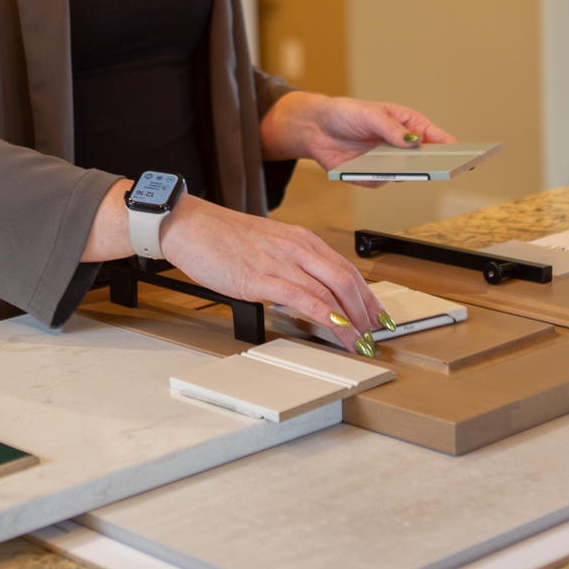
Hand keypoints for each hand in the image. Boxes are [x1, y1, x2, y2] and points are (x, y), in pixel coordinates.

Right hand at [159, 196, 385, 351]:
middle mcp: (297, 248)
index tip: (377, 315)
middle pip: (346, 280)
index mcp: (301, 239)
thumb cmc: (223, 237)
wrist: (191, 226)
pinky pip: (303, 298)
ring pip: (330, 291)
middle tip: (375, 335)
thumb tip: (306, 291)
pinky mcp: (262, 278)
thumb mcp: (268, 245)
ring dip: (350, 321)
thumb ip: (290, 264)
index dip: (367, 295)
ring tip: (359, 342)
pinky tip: (337, 330)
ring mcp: (281, 262)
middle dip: (366, 311)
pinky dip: (326, 316)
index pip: (346, 268)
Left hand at [260, 91, 454, 182]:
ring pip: (402, 175)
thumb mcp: (369, 114)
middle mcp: (400, 147)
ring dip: (401, 173)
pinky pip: (377, 183)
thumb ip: (390, 129)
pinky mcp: (369, 177)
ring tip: (401, 169)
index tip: (463, 155)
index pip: (435, 138)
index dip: (451, 147)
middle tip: (437, 168)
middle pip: (424, 161)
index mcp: (407, 126)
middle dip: (431, 165)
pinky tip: (365, 171)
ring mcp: (386, 164)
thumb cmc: (346, 113)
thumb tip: (413, 143)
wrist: (315, 128)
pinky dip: (372, 178)